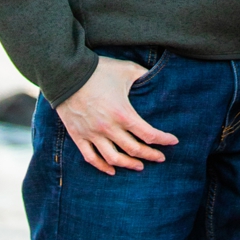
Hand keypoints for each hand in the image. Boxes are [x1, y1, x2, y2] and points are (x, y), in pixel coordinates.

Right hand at [53, 55, 179, 175]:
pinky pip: (91, 157)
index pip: (149, 135)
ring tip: (140, 166)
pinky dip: (102, 166)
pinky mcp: (78, 135)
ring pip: (114, 159)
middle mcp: (108, 128)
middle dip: (151, 155)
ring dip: (130, 165)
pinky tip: (111, 170)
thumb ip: (143, 75)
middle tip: (160, 157)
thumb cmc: (97, 70)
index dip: (164, 140)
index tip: (173, 141)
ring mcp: (92, 133)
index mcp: (123, 113)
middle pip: (135, 150)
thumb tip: (155, 77)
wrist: (65, 72)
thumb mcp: (125, 69)